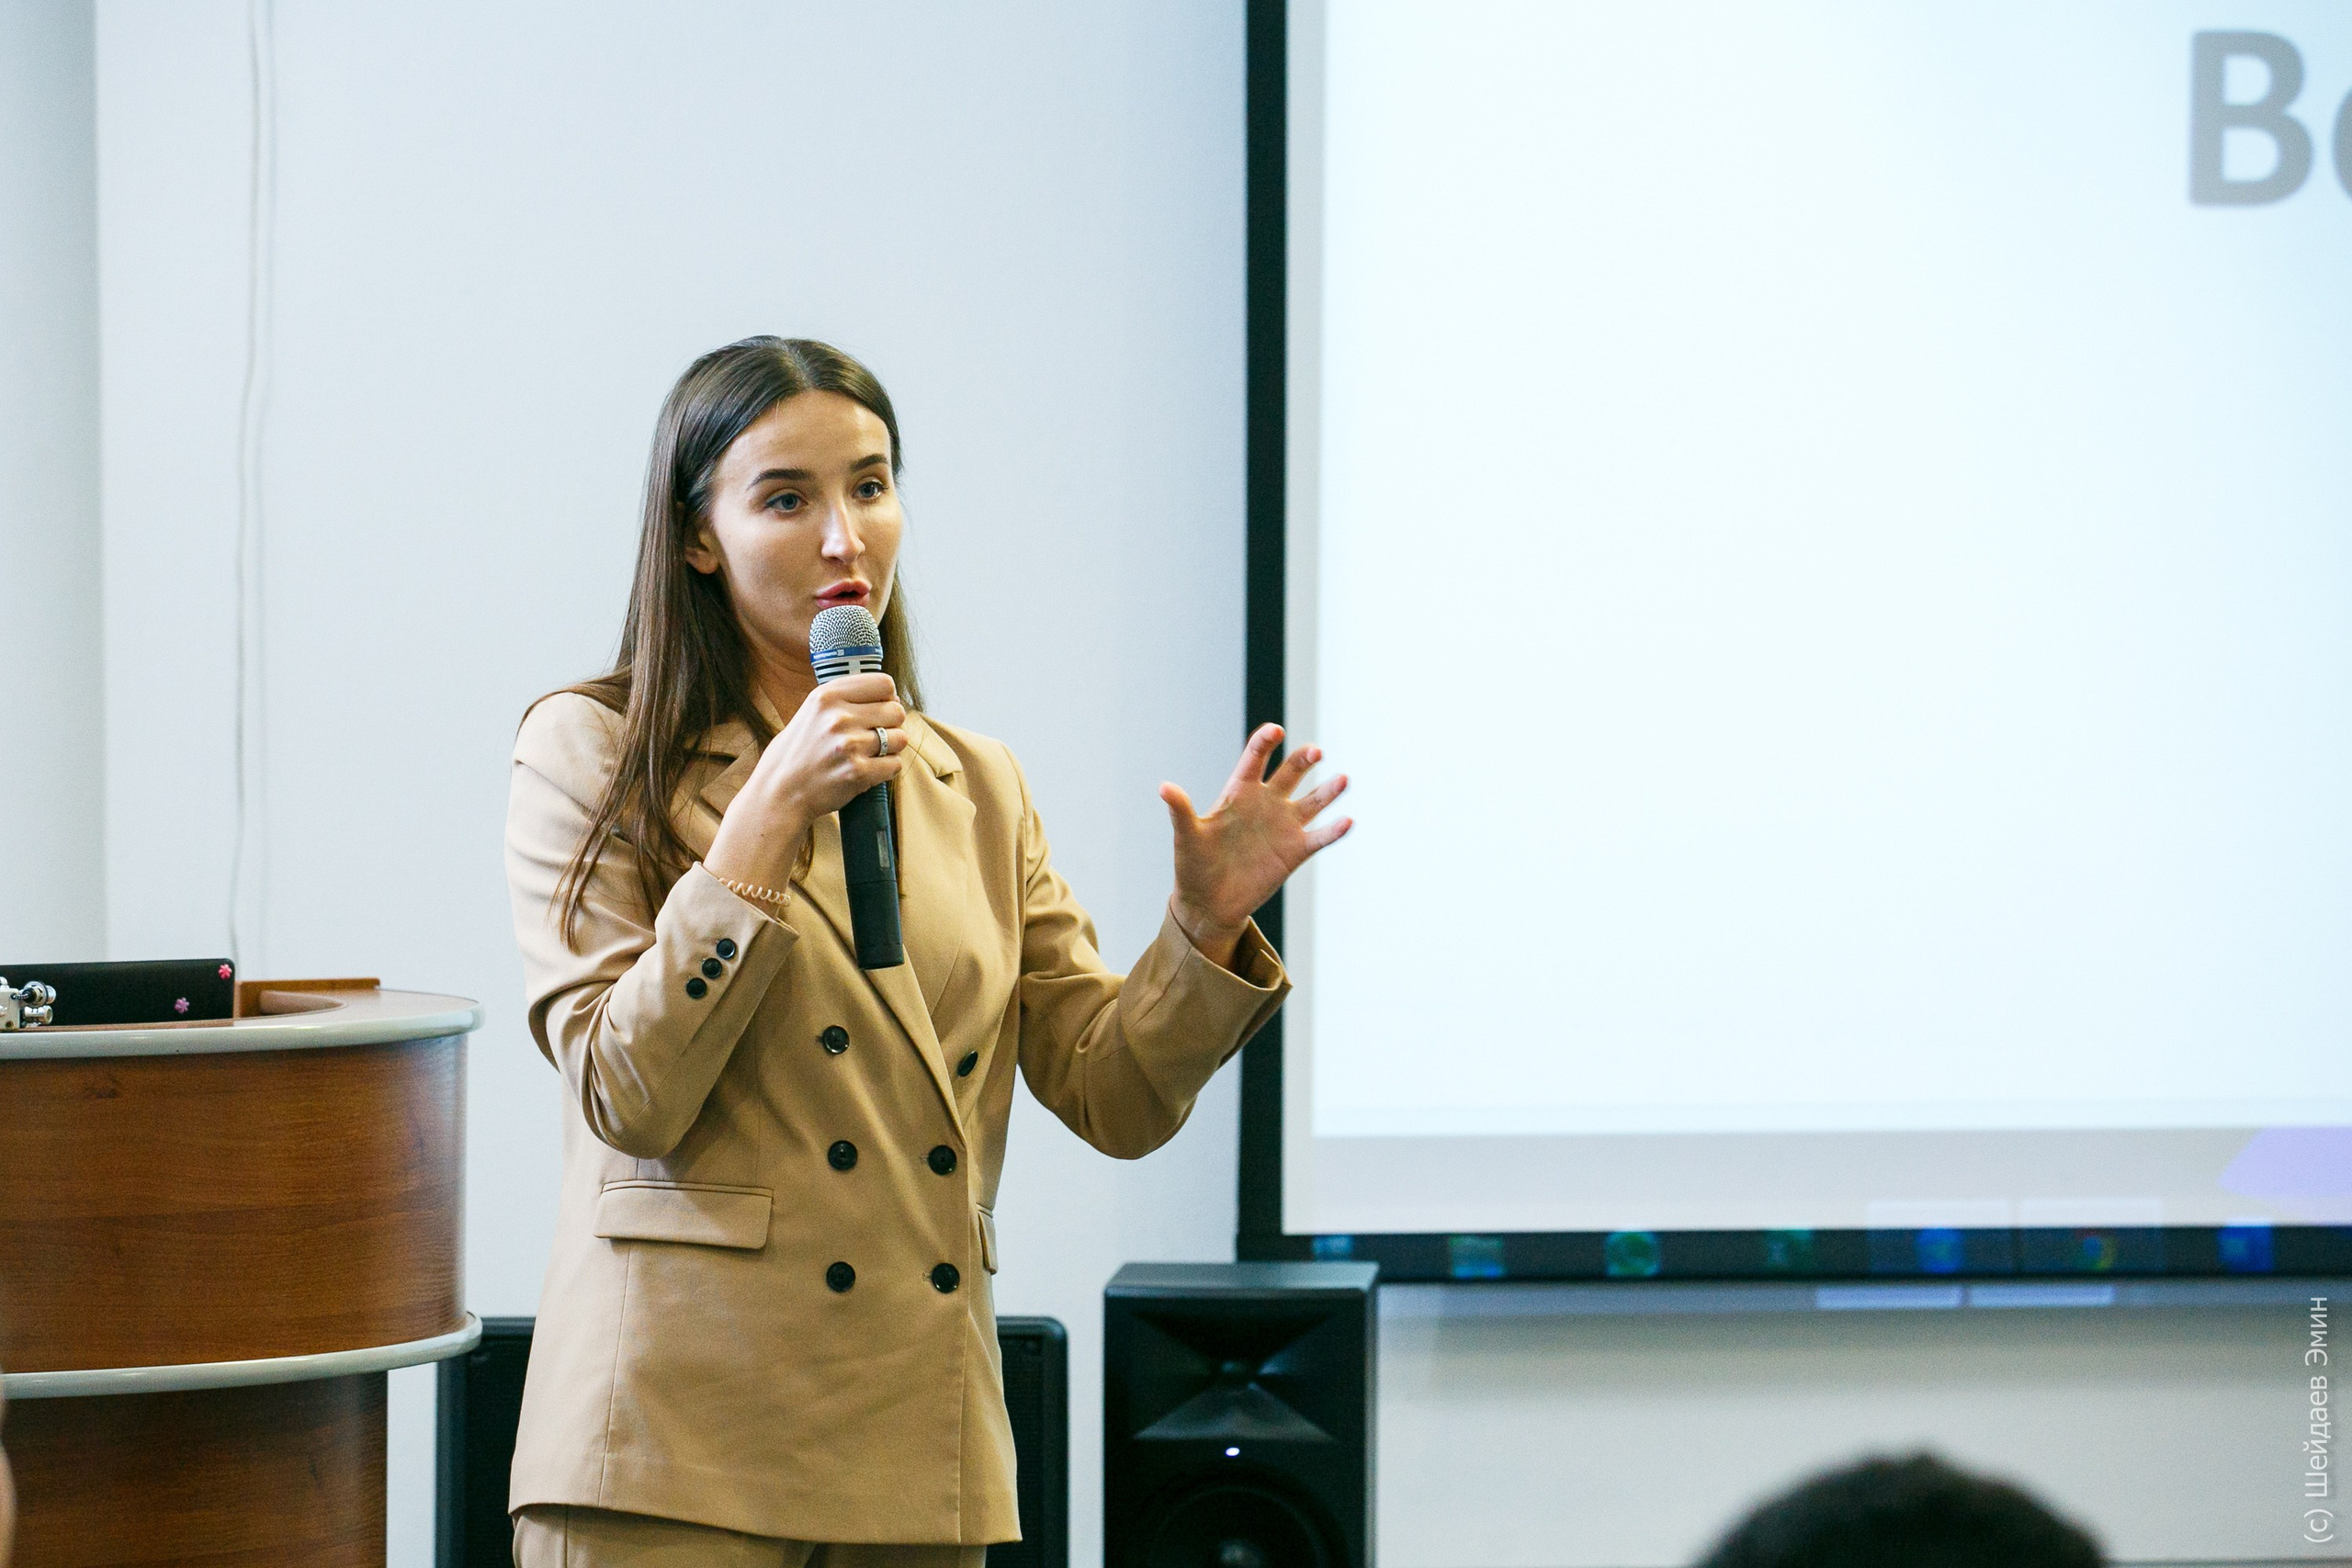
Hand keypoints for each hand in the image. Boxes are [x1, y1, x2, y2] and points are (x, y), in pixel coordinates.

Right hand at [706, 674, 904, 889]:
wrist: (779, 793)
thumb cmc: (797, 753)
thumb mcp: (811, 712)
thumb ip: (844, 700)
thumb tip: (891, 696)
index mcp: (827, 696)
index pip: (884, 684)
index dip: (888, 698)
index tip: (880, 709)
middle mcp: (839, 717)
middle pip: (896, 711)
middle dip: (891, 724)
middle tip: (874, 736)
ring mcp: (849, 745)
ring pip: (900, 738)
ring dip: (891, 748)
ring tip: (870, 755)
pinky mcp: (858, 772)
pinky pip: (894, 764)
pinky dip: (886, 769)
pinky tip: (868, 770)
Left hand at [1161, 724, 1351, 968]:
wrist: (1209, 903)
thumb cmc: (1193, 865)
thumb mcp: (1187, 837)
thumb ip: (1181, 810)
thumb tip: (1164, 787)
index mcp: (1239, 793)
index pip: (1255, 759)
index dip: (1265, 743)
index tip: (1274, 731)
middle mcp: (1266, 803)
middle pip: (1291, 773)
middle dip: (1303, 760)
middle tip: (1315, 751)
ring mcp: (1284, 826)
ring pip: (1313, 801)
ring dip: (1329, 790)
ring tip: (1344, 779)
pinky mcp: (1296, 851)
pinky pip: (1320, 837)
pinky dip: (1334, 830)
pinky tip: (1347, 821)